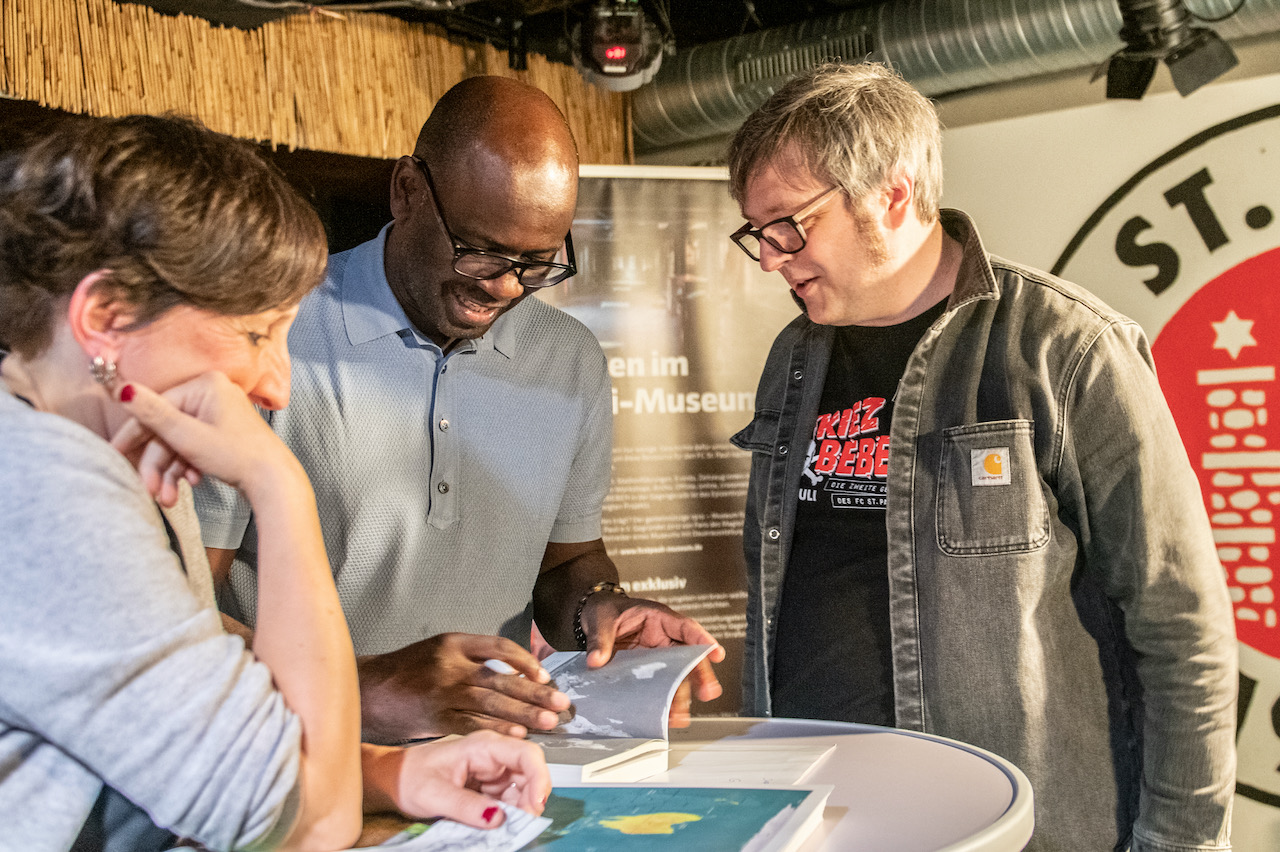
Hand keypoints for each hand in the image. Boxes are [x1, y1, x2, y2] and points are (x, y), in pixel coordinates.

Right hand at [109, 373, 296, 506]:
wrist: (275, 482)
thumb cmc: (239, 457)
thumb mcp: (188, 437)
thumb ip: (153, 414)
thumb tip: (123, 389)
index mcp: (205, 385)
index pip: (157, 408)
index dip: (134, 435)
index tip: (114, 453)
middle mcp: (213, 394)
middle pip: (168, 429)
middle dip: (157, 464)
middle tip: (150, 489)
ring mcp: (221, 413)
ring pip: (180, 442)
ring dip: (170, 471)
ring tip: (169, 498)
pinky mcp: (225, 432)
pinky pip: (195, 446)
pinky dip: (188, 466)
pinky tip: (192, 483)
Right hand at [358, 633, 571, 742]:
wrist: (370, 690)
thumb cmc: (408, 670)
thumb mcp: (440, 650)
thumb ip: (473, 657)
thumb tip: (516, 673)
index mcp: (454, 643)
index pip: (499, 646)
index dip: (525, 661)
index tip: (544, 675)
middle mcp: (451, 666)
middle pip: (501, 679)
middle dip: (534, 693)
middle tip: (560, 703)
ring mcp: (444, 693)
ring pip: (492, 703)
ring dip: (523, 714)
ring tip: (548, 722)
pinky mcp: (438, 718)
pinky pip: (474, 723)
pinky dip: (497, 729)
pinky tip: (518, 734)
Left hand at [363, 731, 550, 826]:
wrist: (394, 780)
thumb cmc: (409, 776)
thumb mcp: (434, 795)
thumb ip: (466, 807)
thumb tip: (497, 818)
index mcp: (483, 746)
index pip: (527, 754)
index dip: (539, 779)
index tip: (536, 806)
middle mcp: (493, 755)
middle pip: (530, 774)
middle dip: (530, 800)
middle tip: (518, 823)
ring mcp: (492, 771)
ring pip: (522, 790)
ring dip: (518, 809)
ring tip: (500, 825)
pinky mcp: (489, 786)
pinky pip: (509, 800)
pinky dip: (507, 814)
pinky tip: (492, 822)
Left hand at [579, 595, 725, 723]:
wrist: (592, 618)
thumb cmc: (605, 611)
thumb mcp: (601, 619)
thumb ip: (601, 639)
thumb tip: (597, 660)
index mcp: (658, 618)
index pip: (686, 627)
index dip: (702, 639)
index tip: (716, 653)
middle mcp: (663, 639)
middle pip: (687, 656)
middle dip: (700, 675)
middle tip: (708, 692)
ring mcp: (657, 657)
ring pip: (676, 677)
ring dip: (680, 696)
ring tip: (681, 715)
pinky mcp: (647, 673)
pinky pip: (660, 687)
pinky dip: (663, 702)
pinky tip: (665, 716)